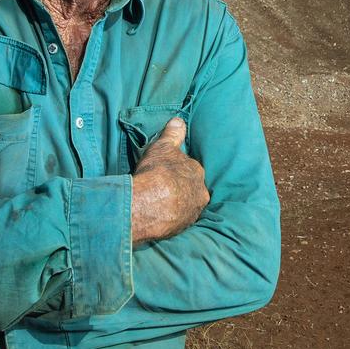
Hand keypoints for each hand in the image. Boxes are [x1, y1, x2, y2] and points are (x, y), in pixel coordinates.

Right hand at [131, 117, 208, 243]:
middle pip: (192, 189)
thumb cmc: (157, 172)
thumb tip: (179, 120)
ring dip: (176, 205)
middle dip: (182, 189)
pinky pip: (177, 221)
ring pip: (186, 206)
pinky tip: (158, 217)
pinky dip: (169, 219)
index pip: (190, 170)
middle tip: (164, 189)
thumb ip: (173, 134)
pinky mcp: (182, 229)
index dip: (179, 170)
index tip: (168, 173)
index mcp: (198, 173)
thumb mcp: (163, 147)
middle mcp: (200, 194)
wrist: (149, 204)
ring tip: (159, 204)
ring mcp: (192, 213)